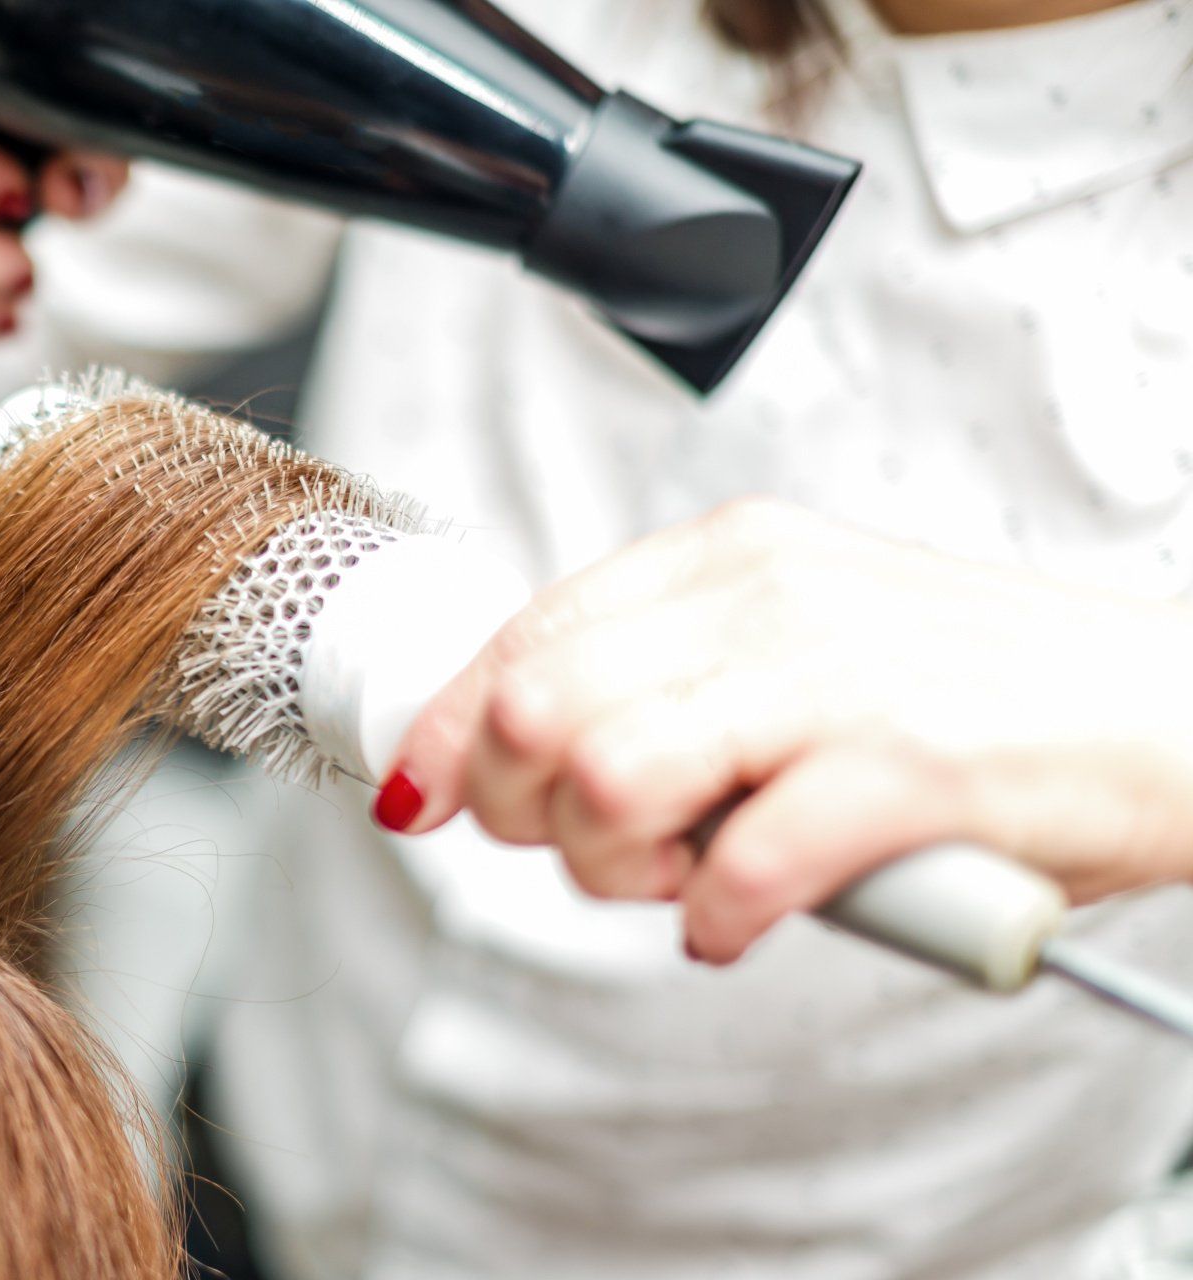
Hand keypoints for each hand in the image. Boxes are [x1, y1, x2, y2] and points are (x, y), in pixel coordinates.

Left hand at [383, 499, 1192, 962]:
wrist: (1171, 706)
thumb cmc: (976, 690)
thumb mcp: (799, 637)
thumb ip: (672, 676)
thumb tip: (528, 756)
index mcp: (727, 556)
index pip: (525, 634)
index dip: (448, 729)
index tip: (422, 795)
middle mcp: (765, 595)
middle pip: (538, 711)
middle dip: (524, 812)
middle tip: (593, 850)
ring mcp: (835, 674)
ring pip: (606, 780)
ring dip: (611, 869)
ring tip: (677, 880)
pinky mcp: (907, 768)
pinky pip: (738, 867)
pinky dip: (715, 921)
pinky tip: (740, 922)